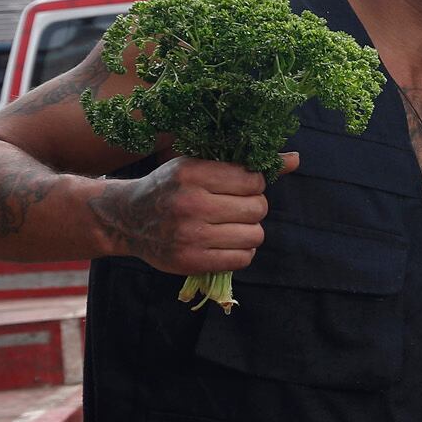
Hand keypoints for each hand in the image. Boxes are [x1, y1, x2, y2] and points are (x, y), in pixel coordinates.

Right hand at [89, 153, 293, 274]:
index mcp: (191, 173)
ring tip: (230, 226)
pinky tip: (226, 243)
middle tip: (235, 208)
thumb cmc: (170, 187)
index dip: (253, 184)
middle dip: (253, 208)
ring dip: (249, 231)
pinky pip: (242, 259)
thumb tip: (296, 160)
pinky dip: (242, 252)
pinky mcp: (189, 261)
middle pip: (258, 208)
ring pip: (255, 235)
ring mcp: (189, 235)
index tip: (239, 187)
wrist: (125, 218)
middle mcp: (189, 203)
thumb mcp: (199, 164)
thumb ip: (246, 164)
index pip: (253, 180)